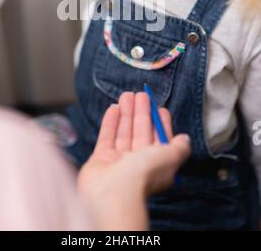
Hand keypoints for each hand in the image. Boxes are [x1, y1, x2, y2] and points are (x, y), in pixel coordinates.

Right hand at [78, 91, 190, 229]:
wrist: (112, 192)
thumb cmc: (143, 175)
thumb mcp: (170, 158)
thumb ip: (179, 147)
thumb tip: (185, 139)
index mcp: (157, 166)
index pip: (160, 140)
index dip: (161, 124)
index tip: (160, 108)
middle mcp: (138, 165)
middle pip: (141, 133)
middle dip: (142, 113)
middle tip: (141, 94)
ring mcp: (118, 162)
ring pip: (124, 133)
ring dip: (126, 113)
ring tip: (126, 95)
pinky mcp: (101, 159)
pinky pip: (107, 137)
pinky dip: (110, 122)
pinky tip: (114, 108)